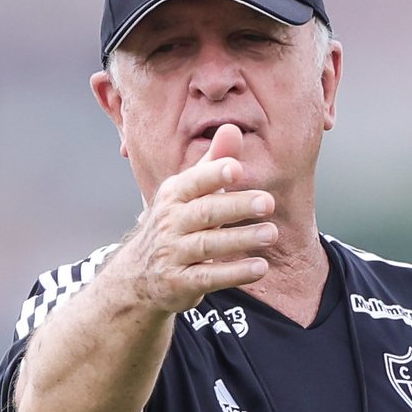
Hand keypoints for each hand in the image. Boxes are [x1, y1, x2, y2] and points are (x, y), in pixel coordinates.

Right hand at [120, 124, 276, 313]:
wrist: (140, 275)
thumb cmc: (176, 224)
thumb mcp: (189, 193)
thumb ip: (214, 163)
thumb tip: (232, 128)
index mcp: (174, 195)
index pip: (193, 181)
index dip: (213, 174)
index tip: (237, 168)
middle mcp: (169, 223)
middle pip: (205, 212)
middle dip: (236, 206)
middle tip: (269, 202)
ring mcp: (173, 254)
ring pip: (208, 245)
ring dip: (241, 239)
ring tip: (271, 234)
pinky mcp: (181, 282)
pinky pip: (210, 277)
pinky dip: (235, 273)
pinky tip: (260, 267)